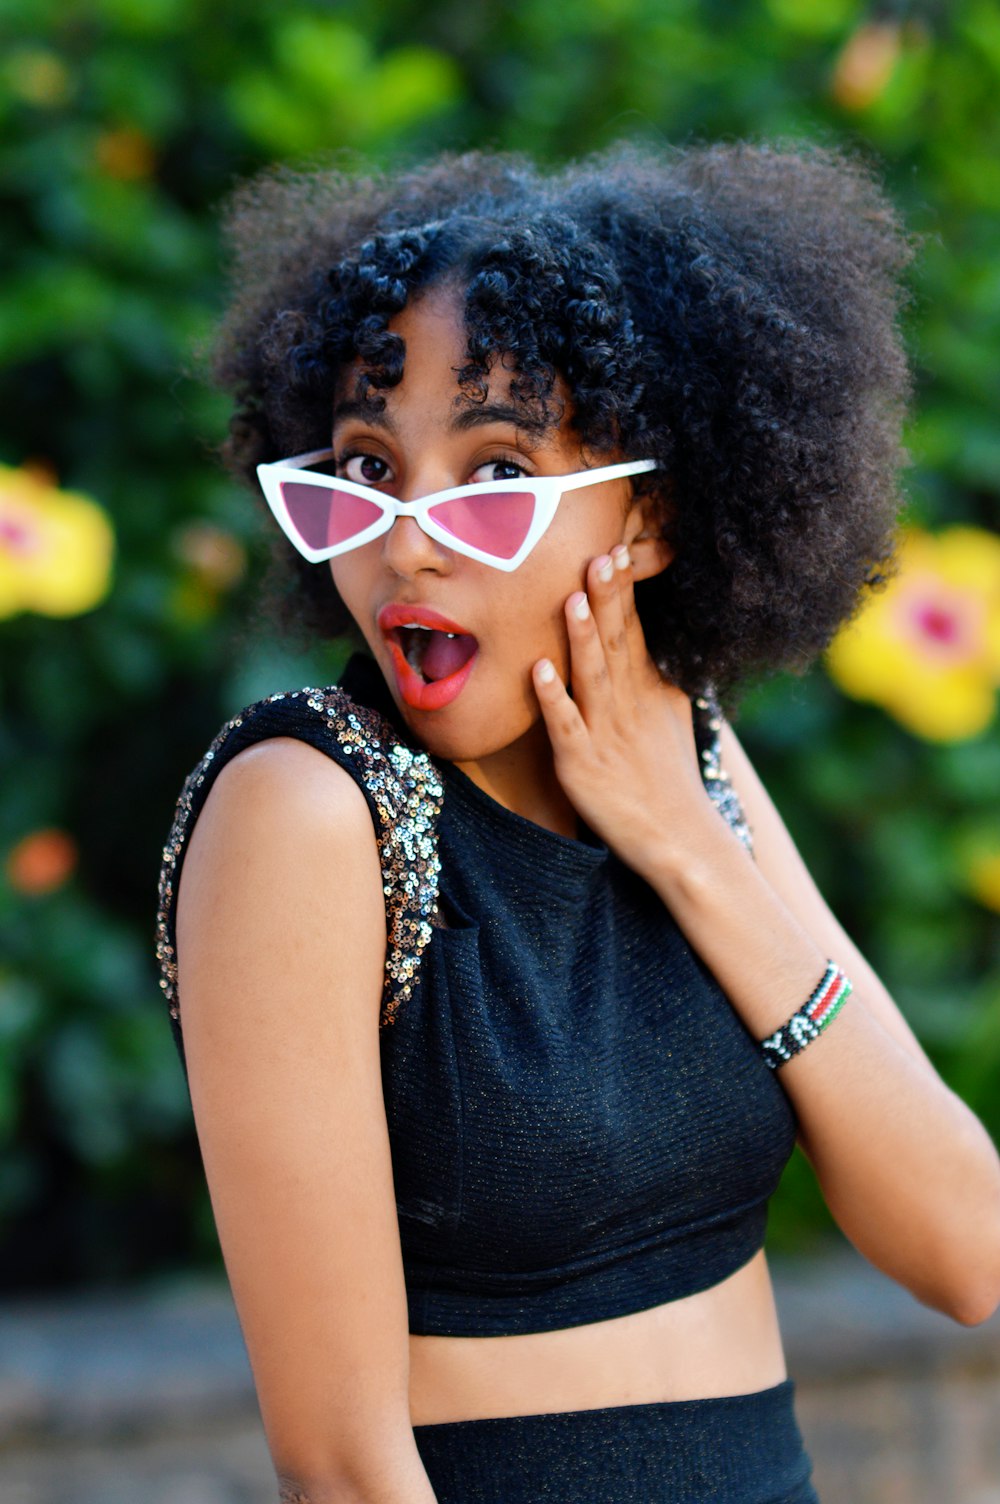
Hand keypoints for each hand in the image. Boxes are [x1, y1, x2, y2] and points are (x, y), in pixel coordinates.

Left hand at [532, 544, 709, 878]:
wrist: (682, 839)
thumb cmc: (669, 775)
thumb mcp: (672, 712)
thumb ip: (658, 670)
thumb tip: (647, 630)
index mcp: (647, 688)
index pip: (633, 629)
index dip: (621, 592)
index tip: (613, 549)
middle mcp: (627, 704)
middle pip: (615, 643)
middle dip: (606, 599)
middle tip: (597, 553)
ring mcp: (604, 734)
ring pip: (592, 677)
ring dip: (581, 636)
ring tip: (570, 597)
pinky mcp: (582, 766)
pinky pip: (565, 727)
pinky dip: (552, 699)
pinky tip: (537, 671)